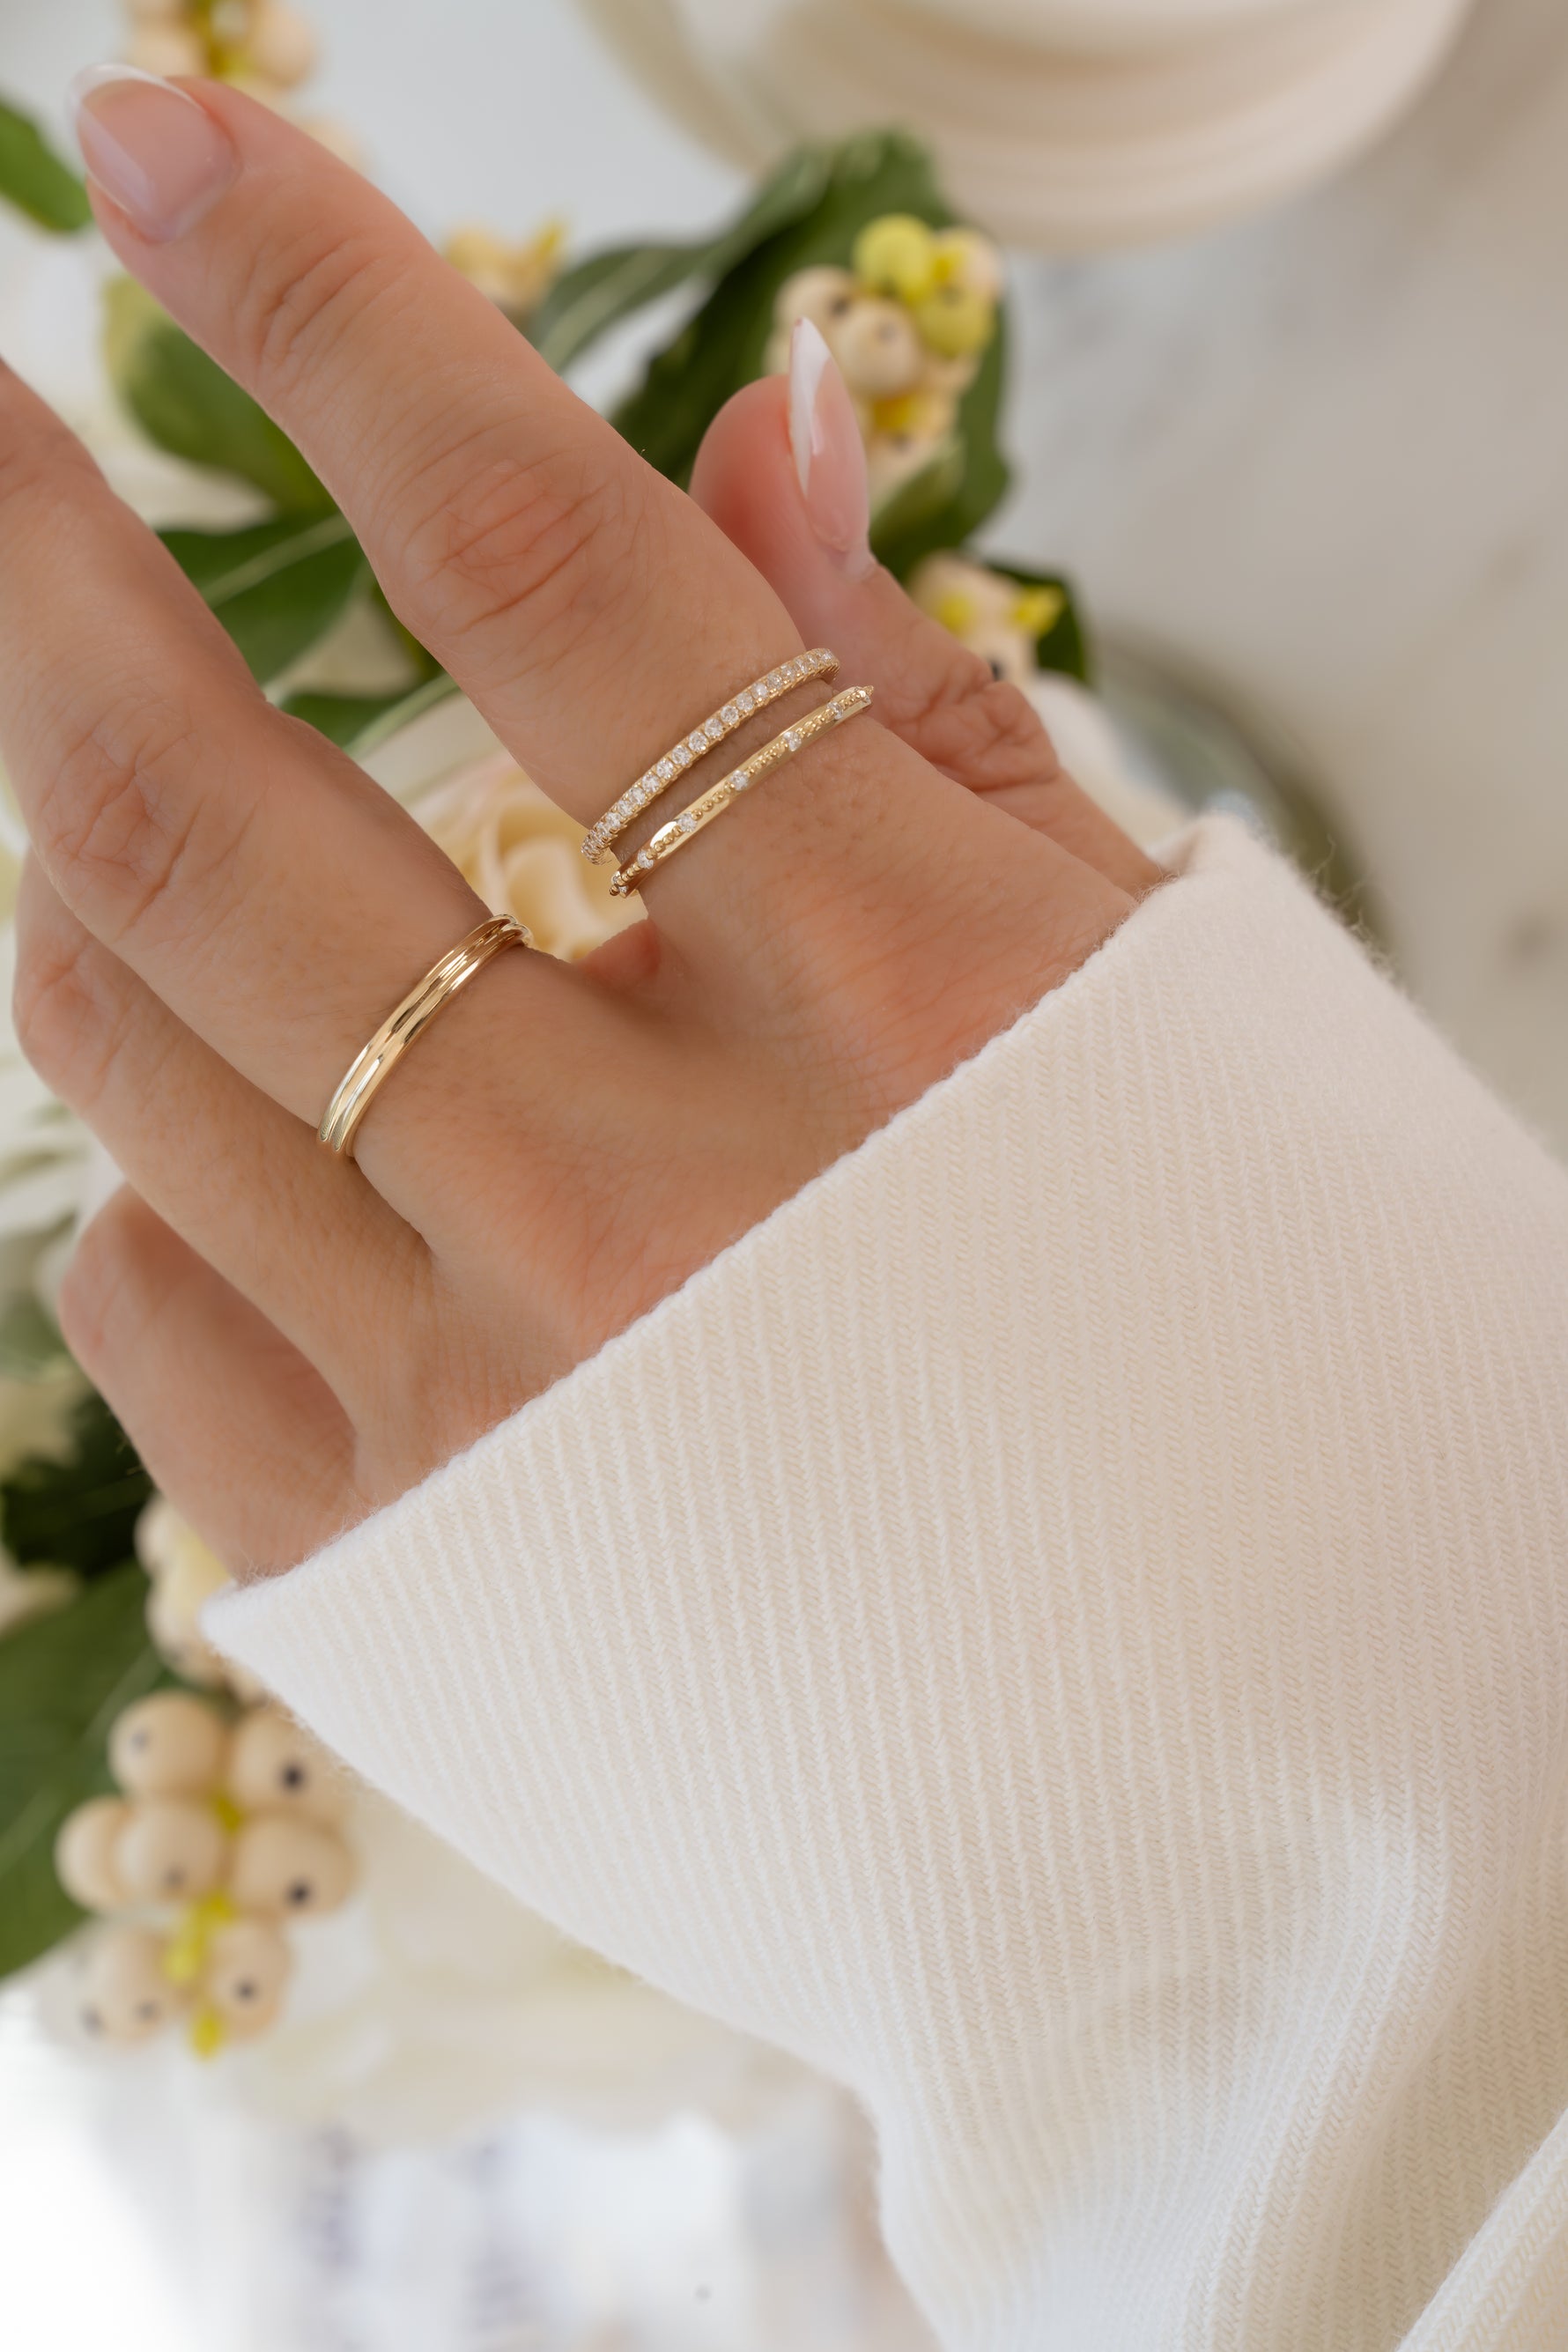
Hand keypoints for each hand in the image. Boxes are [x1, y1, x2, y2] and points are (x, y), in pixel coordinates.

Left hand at [6, 76, 1158, 1574]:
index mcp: (903, 1013)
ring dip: (78, 860)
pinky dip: (150, 1159)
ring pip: (120, 1058)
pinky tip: (257, 1126)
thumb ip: (932, 713)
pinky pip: (139, 1303)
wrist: (1260, 1810)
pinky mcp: (404, 1587)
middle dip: (21, 553)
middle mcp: (659, 1209)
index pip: (550, 580)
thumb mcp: (1165, 1006)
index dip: (331, 320)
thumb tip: (747, 432)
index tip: (167, 152)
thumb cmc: (1271, 1377)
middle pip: (206, 815)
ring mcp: (499, 1416)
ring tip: (127, 781)